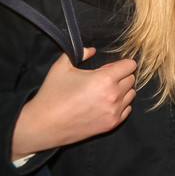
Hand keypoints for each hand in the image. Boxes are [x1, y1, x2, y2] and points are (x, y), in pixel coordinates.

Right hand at [11, 48, 136, 159]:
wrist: (43, 125)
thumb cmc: (52, 94)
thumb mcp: (62, 66)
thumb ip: (80, 52)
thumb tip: (92, 50)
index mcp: (104, 79)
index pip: (130, 65)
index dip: (119, 64)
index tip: (106, 68)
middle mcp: (113, 95)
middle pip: (131, 78)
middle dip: (120, 76)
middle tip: (102, 80)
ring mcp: (114, 111)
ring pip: (131, 94)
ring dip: (121, 90)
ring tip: (103, 92)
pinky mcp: (112, 124)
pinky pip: (127, 109)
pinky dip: (120, 105)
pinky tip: (104, 104)